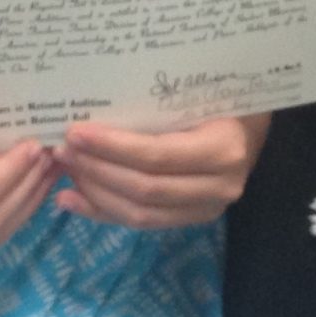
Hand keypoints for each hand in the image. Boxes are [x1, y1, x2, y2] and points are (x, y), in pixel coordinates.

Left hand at [54, 112, 267, 228]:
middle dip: (96, 170)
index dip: (112, 148)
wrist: (253, 128)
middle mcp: (219, 186)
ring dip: (95, 193)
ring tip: (64, 172)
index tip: (75, 133)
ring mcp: (207, 209)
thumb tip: (96, 105)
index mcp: (223, 149)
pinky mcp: (192, 219)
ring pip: (140, 214)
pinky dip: (103, 212)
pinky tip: (72, 199)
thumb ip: (156, 104)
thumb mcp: (197, 93)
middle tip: (62, 150)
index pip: (156, 156)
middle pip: (144, 188)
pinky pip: (142, 224)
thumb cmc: (223, 98)